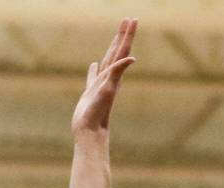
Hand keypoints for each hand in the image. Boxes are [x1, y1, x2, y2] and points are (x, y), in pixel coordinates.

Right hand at [72, 18, 136, 136]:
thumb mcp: (108, 89)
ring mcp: (100, 84)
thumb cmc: (98, 112)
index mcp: (114, 75)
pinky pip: (93, 76)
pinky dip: (94, 68)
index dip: (127, 34)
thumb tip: (131, 58)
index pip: (122, 50)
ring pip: (107, 61)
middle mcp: (109, 78)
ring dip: (112, 48)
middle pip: (117, 52)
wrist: (90, 131)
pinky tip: (94, 65)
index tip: (132, 19)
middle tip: (128, 20)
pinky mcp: (91, 93)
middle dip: (122, 35)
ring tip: (116, 37)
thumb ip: (117, 72)